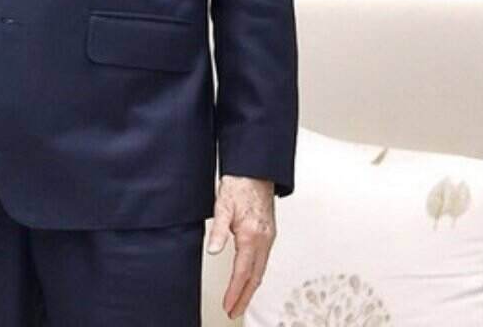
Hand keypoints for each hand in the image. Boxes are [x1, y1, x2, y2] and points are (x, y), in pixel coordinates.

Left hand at [208, 174, 275, 318]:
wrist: (256, 170)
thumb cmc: (240, 184)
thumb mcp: (222, 205)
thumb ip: (218, 230)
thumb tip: (213, 251)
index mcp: (252, 235)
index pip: (242, 271)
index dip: (235, 292)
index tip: (228, 306)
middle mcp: (264, 239)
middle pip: (255, 277)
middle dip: (244, 297)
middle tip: (234, 311)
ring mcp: (269, 237)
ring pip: (261, 270)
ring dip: (250, 288)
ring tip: (239, 302)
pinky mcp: (269, 234)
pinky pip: (263, 261)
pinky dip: (256, 275)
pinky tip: (250, 279)